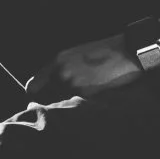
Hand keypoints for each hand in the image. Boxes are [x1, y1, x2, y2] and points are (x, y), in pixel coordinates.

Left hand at [25, 33, 142, 102]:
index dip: (34, 96)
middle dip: (55, 102)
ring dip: (71, 104)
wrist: (126, 53)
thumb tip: (51, 88)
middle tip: (68, 100)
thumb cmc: (103, 53)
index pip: (33, 86)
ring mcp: (73, 85)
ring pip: (64, 103)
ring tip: (88, 94)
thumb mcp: (77, 55)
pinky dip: (84, 104)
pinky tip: (96, 94)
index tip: (36, 102)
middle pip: (48, 98)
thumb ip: (61, 70)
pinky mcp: (86, 95)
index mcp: (57, 61)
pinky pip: (78, 106)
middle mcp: (61, 73)